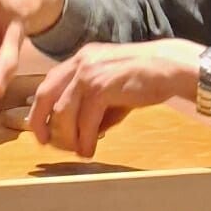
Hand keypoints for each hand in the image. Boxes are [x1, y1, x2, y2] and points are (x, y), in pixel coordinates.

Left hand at [28, 40, 201, 157]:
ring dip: (67, 137)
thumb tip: (80, 133)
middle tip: (47, 144)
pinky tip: (89, 150)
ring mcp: (89, 73)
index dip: (39, 109)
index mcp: (81, 58)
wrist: (170, 67)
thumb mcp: (113, 86)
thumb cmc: (146, 78)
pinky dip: (85, 139)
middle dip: (41, 122)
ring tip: (78, 151)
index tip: (40, 130)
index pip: (49, 83)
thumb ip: (94, 104)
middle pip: (46, 95)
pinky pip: (85, 120)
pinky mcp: (102, 87)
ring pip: (64, 112)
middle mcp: (80, 62)